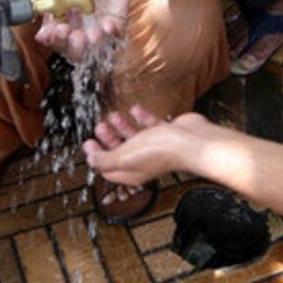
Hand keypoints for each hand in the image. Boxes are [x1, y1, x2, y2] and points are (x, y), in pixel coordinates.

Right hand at [35, 0, 131, 62]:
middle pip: (77, 52)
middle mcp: (81, 30)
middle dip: (76, 48)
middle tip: (76, 36)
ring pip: (96, 49)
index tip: (58, 31)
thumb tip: (41, 35)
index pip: (59, 42)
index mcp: (65, 24)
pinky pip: (115, 36)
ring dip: (94, 45)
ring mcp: (99, 28)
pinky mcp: (117, 23)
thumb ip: (52, 12)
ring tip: (93, 33)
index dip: (57, 41)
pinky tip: (107, 24)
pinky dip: (111, 34)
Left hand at [83, 105, 208, 186]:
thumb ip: (105, 160)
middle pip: (120, 152)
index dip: (96, 156)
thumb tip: (91, 161)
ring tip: (113, 116)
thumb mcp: (124, 157)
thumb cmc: (162, 151)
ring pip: (134, 138)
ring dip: (122, 127)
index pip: (109, 168)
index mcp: (132, 172)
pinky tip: (135, 110)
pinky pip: (151, 125)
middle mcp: (144, 162)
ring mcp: (156, 148)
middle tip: (99, 127)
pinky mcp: (167, 134)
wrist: (193, 141)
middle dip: (108, 139)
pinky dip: (141, 118)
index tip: (88, 143)